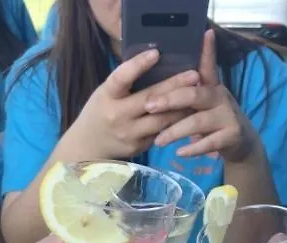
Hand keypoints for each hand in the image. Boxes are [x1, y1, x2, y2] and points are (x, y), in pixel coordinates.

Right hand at [68, 49, 199, 159]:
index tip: (156, 52)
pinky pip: (161, 132)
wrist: (89, 146)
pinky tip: (189, 113)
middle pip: (150, 99)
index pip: (121, 78)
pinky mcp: (139, 146)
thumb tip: (154, 60)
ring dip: (181, 107)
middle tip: (194, 74)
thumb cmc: (101, 112)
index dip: (138, 65)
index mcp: (106, 96)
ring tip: (198, 94)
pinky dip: (175, 122)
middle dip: (174, 86)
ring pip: (161, 120)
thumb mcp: (105, 93)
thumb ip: (125, 83)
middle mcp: (117, 115)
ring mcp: (129, 133)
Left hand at [146, 30, 259, 161]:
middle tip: (149, 106)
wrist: (241, 144)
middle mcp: (221, 98)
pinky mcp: (232, 135)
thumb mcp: (203, 105)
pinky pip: (210, 142)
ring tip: (159, 141)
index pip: (208, 66)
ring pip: (198, 121)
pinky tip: (180, 152)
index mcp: (212, 87)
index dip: (208, 51)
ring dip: (176, 131)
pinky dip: (193, 148)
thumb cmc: (214, 121)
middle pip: (194, 95)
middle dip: (170, 99)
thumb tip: (156, 91)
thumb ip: (187, 95)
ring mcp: (228, 117)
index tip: (205, 33)